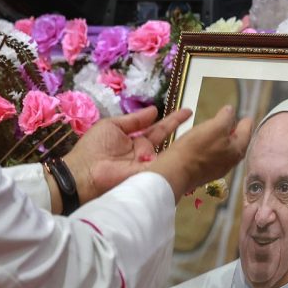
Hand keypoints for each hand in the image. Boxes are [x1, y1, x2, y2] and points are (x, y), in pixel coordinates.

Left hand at [62, 106, 192, 202]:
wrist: (84, 172)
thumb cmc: (94, 147)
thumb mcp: (113, 127)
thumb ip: (134, 120)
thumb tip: (154, 110)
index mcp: (135, 142)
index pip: (158, 129)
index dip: (172, 121)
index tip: (187, 112)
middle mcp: (144, 154)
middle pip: (167, 140)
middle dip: (181, 130)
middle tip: (197, 117)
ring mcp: (148, 166)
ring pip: (169, 154)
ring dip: (184, 144)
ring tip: (203, 132)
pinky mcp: (149, 176)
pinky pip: (165, 167)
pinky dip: (177, 160)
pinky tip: (194, 151)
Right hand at [150, 105, 252, 202]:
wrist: (176, 172)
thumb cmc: (196, 149)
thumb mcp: (215, 126)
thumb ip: (226, 117)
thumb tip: (230, 111)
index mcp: (238, 148)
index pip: (247, 129)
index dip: (244, 120)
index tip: (243, 115)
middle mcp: (232, 160)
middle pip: (238, 142)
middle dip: (234, 131)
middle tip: (230, 122)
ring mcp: (220, 168)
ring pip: (226, 150)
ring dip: (223, 140)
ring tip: (216, 132)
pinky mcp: (207, 172)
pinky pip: (214, 157)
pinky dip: (212, 149)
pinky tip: (204, 145)